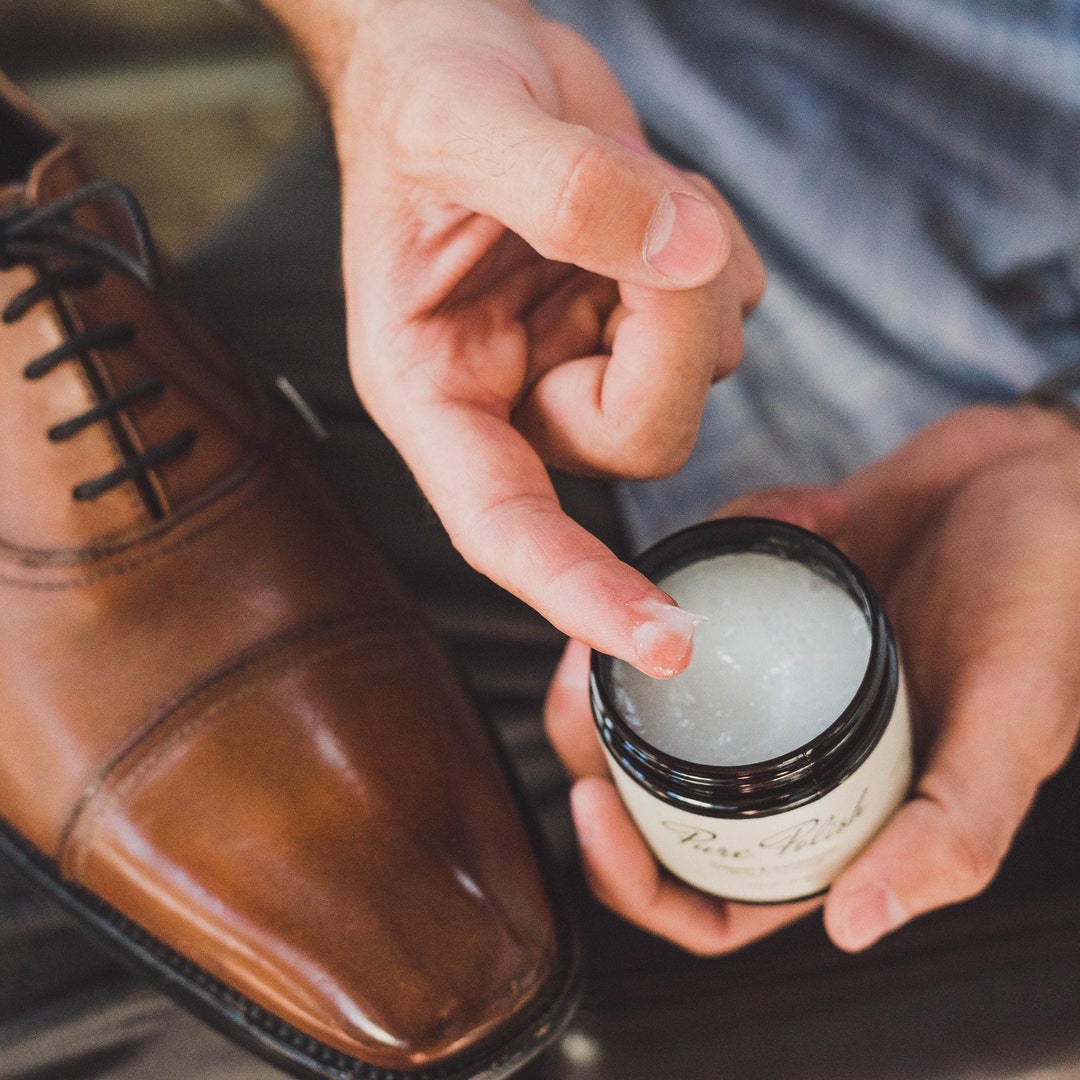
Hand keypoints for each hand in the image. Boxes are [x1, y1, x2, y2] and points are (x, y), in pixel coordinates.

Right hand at [267, 0, 764, 675]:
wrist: (459, 46)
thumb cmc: (420, 93)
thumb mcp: (460, 122)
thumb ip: (562, 188)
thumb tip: (677, 253)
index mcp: (437, 392)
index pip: (505, 529)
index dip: (579, 592)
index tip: (660, 641)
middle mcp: (514, 397)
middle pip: (642, 441)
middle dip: (670, 327)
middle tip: (650, 220)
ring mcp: (585, 362)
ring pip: (699, 379)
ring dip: (694, 272)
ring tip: (623, 186)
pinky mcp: (643, 321)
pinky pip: (732, 318)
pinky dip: (717, 250)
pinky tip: (653, 200)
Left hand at [546, 403, 1079, 951]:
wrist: (1038, 475)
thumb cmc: (1046, 601)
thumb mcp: (1014, 722)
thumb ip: (952, 830)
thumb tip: (853, 926)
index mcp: (838, 813)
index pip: (711, 893)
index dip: (635, 878)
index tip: (588, 800)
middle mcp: (790, 753)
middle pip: (651, 793)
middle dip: (592, 751)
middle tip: (575, 680)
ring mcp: (766, 673)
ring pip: (648, 701)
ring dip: (609, 667)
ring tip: (600, 617)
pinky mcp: (756, 596)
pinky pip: (688, 594)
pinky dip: (686, 563)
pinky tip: (721, 536)